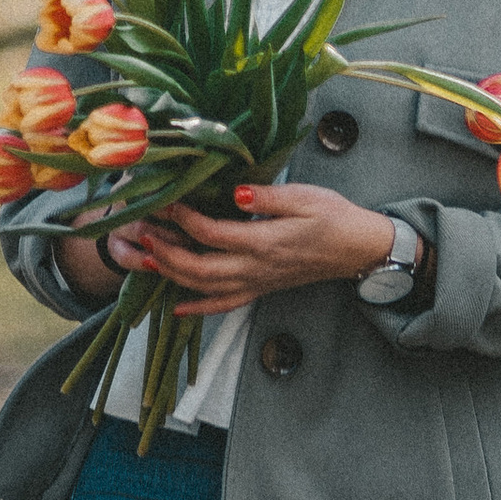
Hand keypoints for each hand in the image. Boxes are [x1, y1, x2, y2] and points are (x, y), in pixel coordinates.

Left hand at [115, 181, 399, 316]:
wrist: (359, 250)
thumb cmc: (335, 218)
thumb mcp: (307, 197)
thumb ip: (269, 198)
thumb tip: (235, 192)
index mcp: (265, 243)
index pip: (213, 233)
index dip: (184, 218)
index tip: (164, 200)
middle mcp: (256, 269)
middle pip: (199, 267)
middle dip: (165, 252)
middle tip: (141, 232)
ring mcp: (257, 283)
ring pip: (205, 287)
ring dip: (171, 276)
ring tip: (145, 259)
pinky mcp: (261, 288)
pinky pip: (224, 304)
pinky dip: (198, 306)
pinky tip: (177, 306)